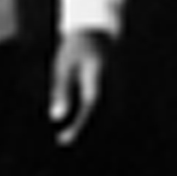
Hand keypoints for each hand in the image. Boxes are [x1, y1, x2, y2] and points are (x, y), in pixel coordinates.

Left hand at [50, 27, 113, 144]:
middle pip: (103, 120)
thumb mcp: (63, 66)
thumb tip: (55, 117)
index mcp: (99, 79)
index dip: (78, 128)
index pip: (90, 110)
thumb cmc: (76, 50)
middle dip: (85, 133)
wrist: (98, 34)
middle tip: (63, 141)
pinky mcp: (121, 95)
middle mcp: (115, 88)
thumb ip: (60, 90)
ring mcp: (122, 92)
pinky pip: (109, 114)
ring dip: (92, 131)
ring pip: (109, 120)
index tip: (63, 140)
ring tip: (68, 137)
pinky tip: (79, 127)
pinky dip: (97, 123)